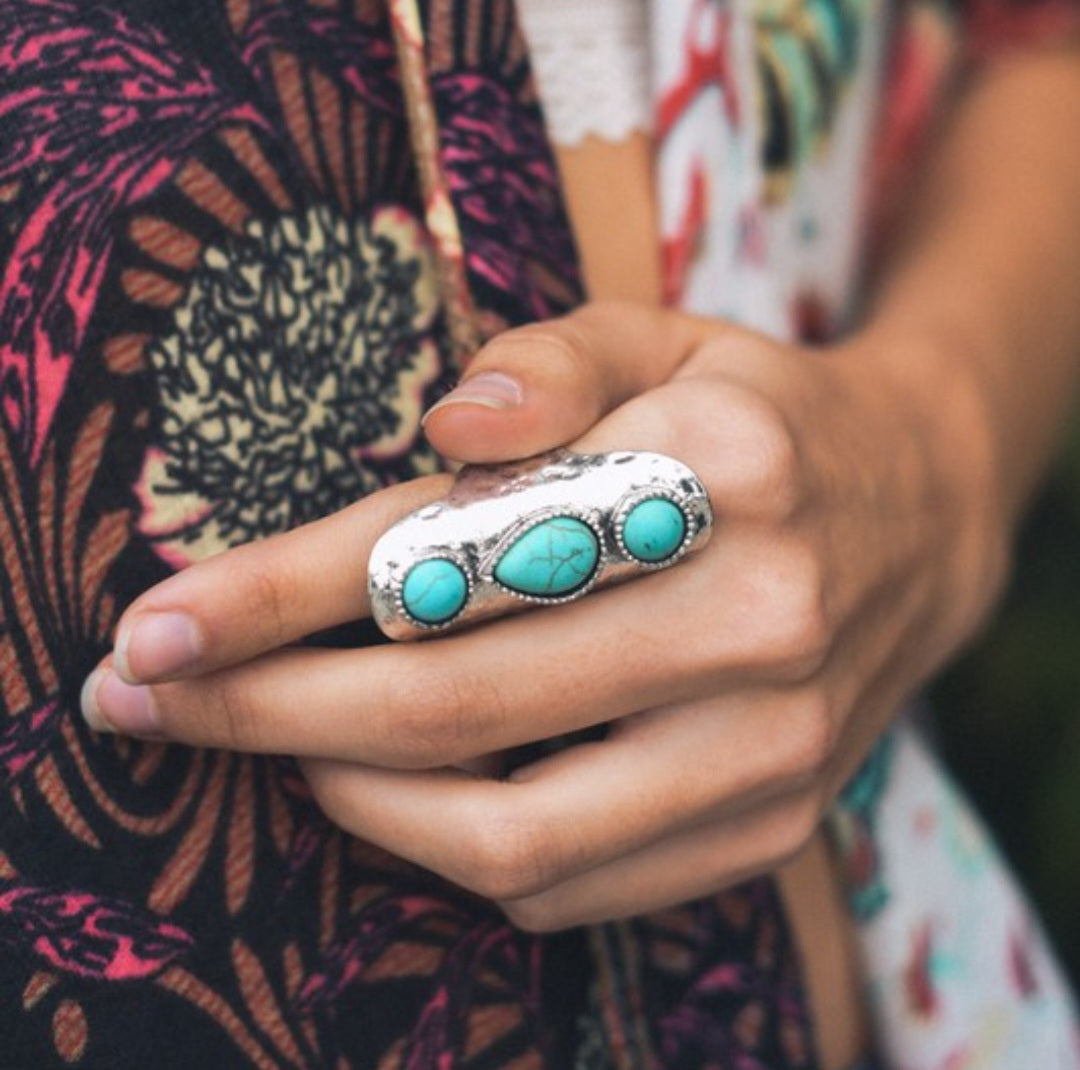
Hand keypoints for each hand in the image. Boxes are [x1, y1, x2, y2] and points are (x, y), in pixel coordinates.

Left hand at [81, 301, 1004, 929]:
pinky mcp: (767, 827)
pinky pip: (570, 884)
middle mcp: (757, 620)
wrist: (915, 523)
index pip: (462, 550)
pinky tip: (395, 789)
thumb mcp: (667, 336)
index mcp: (726, 469)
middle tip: (153, 696)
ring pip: (504, 833)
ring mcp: (771, 749)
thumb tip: (445, 423)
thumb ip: (553, 359)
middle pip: (455, 703)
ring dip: (349, 797)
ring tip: (271, 745)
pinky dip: (450, 850)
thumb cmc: (760, 418)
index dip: (286, 596)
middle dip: (270, 709)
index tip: (159, 626)